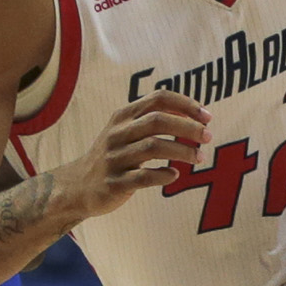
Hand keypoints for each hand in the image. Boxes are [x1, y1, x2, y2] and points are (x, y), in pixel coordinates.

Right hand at [55, 91, 210, 218]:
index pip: (158, 99)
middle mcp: (117, 134)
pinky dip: (163, 175)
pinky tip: (174, 175)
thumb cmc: (113, 156)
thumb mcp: (125, 131)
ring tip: (198, 157)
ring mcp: (114, 158)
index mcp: (122, 117)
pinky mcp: (114, 183)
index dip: (186, 104)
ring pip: (153, 147)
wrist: (77, 186)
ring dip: (181, 151)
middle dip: (188, 127)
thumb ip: (152, 119)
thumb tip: (192, 114)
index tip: (207, 116)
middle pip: (157, 121)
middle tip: (208, 136)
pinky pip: (143, 177)